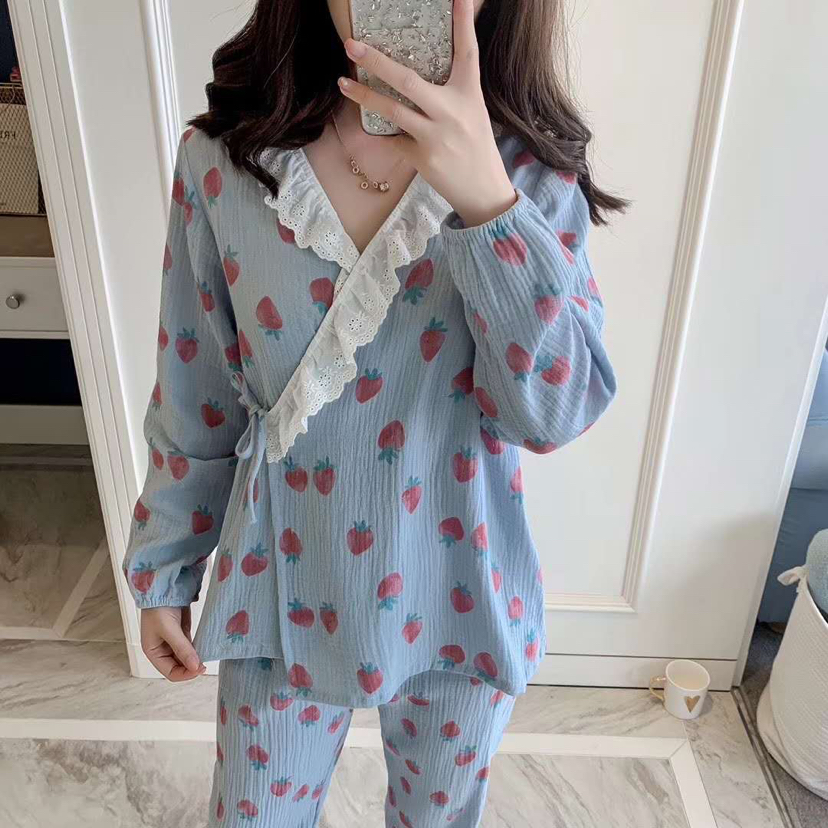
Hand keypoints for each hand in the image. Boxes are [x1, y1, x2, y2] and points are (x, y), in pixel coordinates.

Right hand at [141, 605, 206, 681]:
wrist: (164, 587)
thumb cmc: (159, 608)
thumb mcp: (169, 629)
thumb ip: (182, 648)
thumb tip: (195, 667)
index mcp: (153, 653)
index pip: (170, 672)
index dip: (185, 674)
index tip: (200, 668)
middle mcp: (162, 650)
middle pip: (179, 667)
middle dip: (192, 667)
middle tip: (206, 663)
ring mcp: (172, 642)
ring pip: (186, 657)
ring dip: (195, 658)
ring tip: (207, 655)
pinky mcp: (181, 633)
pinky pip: (190, 646)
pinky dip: (197, 648)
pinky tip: (205, 647)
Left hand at [339, 0, 516, 227]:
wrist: (482, 190)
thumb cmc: (475, 147)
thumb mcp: (472, 112)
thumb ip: (451, 92)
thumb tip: (419, 73)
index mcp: (468, 95)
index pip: (467, 52)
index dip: (463, 22)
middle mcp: (452, 112)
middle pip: (408, 80)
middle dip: (376, 61)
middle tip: (352, 44)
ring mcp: (435, 136)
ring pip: (392, 111)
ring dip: (364, 96)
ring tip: (343, 82)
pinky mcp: (422, 158)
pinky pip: (394, 140)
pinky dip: (386, 135)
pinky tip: (378, 131)